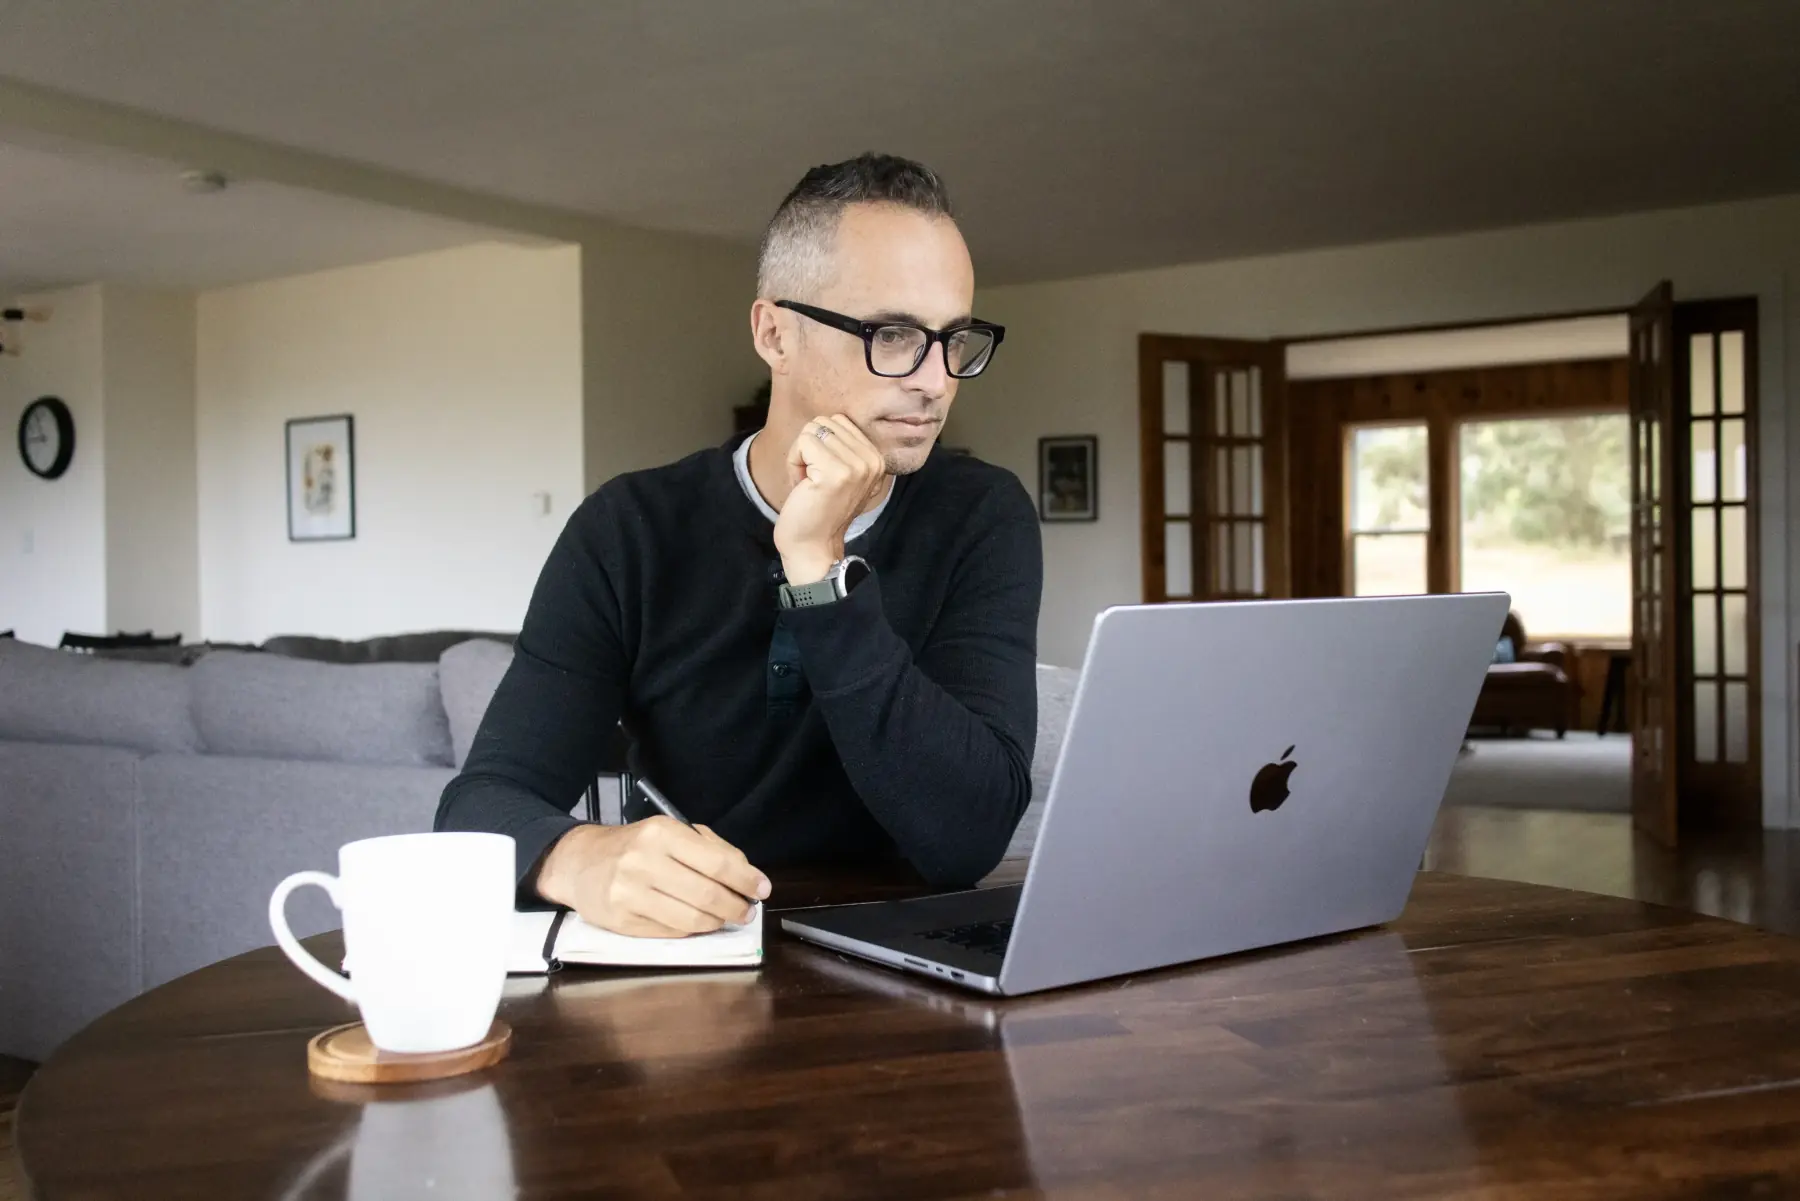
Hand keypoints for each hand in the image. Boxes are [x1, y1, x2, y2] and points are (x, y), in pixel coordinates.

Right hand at [535, 819, 771, 937]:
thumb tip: (747, 875)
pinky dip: (692, 931)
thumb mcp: (669, 832)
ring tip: (726, 918)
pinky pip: (670, 932)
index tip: (762, 889)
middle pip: (707, 894)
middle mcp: (644, 862)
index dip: (746, 880)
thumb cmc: (634, 846)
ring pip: (691, 919)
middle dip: (736, 906)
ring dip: (717, 922)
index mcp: (661, 834)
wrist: (580, 862)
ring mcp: (630, 894)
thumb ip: (710, 848)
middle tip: (747, 910)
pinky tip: (698, 923)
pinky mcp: (621, 921)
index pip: (716, 863)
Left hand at [775, 415, 886, 583]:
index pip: (839, 421)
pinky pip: (802, 442)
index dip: (821, 444)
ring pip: (812, 430)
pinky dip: (793, 462)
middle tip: (812, 480)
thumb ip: (842, 447)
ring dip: (800, 456)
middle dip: (809, 448)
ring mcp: (856, 466)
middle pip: (825, 422)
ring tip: (808, 483)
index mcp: (877, 458)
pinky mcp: (835, 472)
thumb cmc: (818, 509)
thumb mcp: (841, 473)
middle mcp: (872, 460)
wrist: (813, 547)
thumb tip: (826, 420)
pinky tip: (802, 487)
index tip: (822, 475)